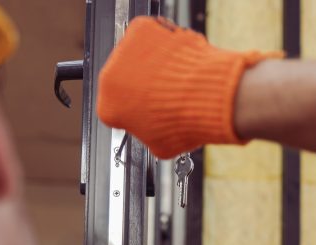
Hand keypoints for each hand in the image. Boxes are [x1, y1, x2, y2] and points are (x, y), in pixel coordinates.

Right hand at [97, 16, 280, 158]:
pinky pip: (151, 34)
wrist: (206, 97)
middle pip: (122, 79)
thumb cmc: (185, 122)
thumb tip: (153, 127)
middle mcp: (109, 78)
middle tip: (164, 91)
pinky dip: (164, 41)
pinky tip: (178, 56)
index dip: (134, 109)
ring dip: (152, 62)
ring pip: (136, 55)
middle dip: (141, 83)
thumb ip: (148, 133)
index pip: (115, 107)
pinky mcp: (141, 29)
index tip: (148, 108)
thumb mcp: (161, 144)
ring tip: (176, 75)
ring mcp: (123, 50)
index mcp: (109, 110)